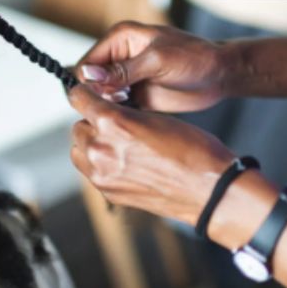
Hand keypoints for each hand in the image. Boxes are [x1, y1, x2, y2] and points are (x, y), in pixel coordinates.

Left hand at [68, 84, 234, 223]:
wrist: (209, 189)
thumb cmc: (193, 151)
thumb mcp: (155, 117)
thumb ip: (123, 114)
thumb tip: (105, 112)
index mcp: (113, 122)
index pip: (79, 98)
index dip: (86, 95)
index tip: (90, 96)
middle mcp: (101, 149)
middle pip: (77, 128)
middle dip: (92, 124)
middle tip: (114, 126)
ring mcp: (102, 174)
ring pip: (80, 152)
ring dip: (92, 146)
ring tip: (117, 146)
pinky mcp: (109, 192)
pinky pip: (92, 173)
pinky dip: (101, 166)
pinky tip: (125, 163)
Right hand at [75, 21, 232, 112]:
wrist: (219, 75)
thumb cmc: (195, 58)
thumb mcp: (158, 61)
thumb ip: (123, 70)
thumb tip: (88, 74)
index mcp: (120, 38)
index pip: (87, 62)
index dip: (89, 81)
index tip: (107, 93)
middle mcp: (119, 57)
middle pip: (90, 82)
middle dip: (101, 95)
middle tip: (125, 98)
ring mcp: (126, 78)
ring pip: (101, 97)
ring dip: (110, 106)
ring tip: (133, 104)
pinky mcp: (135, 96)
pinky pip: (116, 108)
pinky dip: (120, 114)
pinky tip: (136, 115)